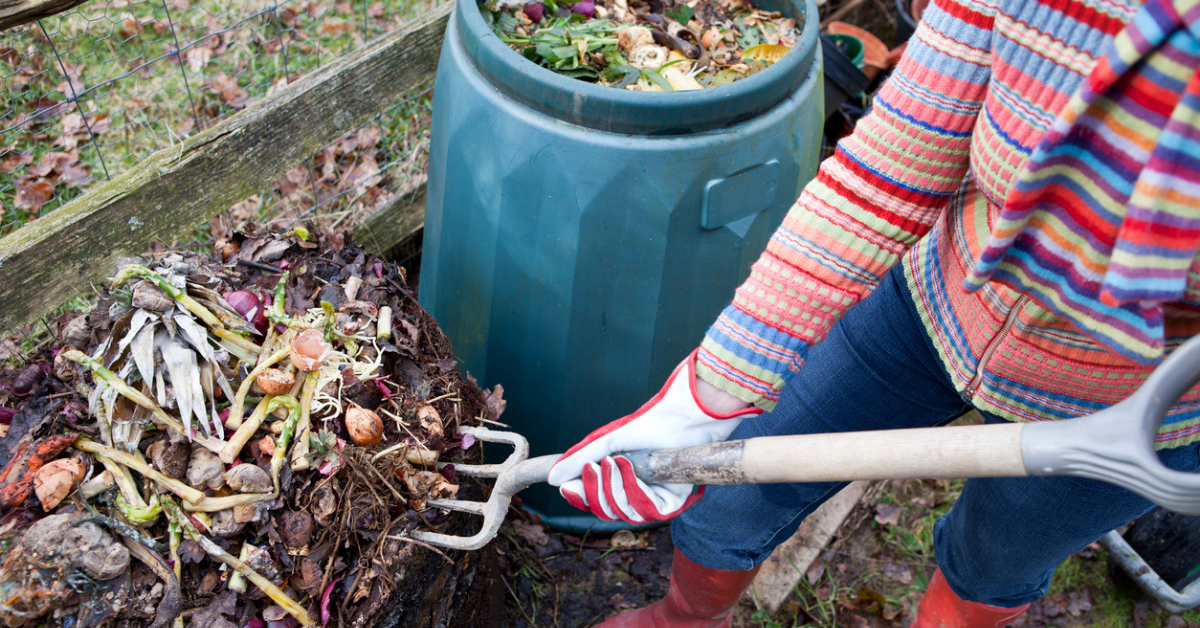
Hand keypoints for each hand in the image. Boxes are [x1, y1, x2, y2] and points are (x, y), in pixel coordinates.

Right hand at [547, 350, 761, 522]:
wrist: (681, 418)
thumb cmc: (648, 425)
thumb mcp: (607, 442)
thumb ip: (579, 459)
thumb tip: (552, 478)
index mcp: (620, 482)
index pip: (594, 502)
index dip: (580, 497)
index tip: (565, 487)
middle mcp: (636, 495)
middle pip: (605, 511)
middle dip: (595, 490)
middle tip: (594, 466)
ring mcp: (654, 501)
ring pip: (623, 513)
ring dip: (614, 487)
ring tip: (615, 461)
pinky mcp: (672, 504)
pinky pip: (645, 510)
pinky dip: (634, 489)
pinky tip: (630, 467)